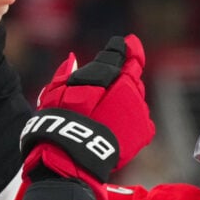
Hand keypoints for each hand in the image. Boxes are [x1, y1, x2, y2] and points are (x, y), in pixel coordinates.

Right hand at [22, 35, 155, 183]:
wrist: (73, 156)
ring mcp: (138, 108)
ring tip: (105, 118)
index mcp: (108, 73)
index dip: (122, 49)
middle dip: (122, 79)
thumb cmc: (59, 122)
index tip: (126, 43)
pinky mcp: (144, 129)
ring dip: (126, 102)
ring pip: (136, 98)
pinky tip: (114, 130)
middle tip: (105, 93)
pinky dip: (131, 122)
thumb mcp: (55, 93)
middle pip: (131, 75)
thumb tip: (73, 57)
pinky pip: (141, 120)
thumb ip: (66, 73)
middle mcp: (128, 87)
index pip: (120, 54)